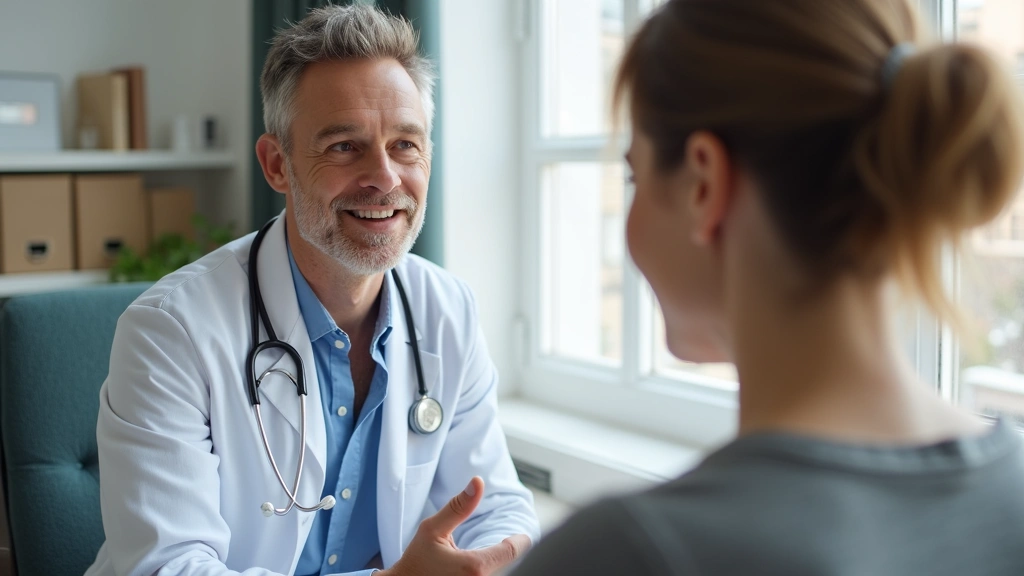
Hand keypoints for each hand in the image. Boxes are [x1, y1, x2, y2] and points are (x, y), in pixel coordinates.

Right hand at [379, 476, 531, 575]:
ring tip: (496, 554)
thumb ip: (459, 506)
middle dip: (507, 552)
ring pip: (499, 572)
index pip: (512, 552)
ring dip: (499, 563)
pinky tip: (481, 567)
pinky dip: (490, 570)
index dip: (519, 541)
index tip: (520, 535)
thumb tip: (477, 482)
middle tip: (509, 543)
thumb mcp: (432, 529)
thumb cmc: (416, 560)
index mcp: (474, 566)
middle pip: (508, 565)